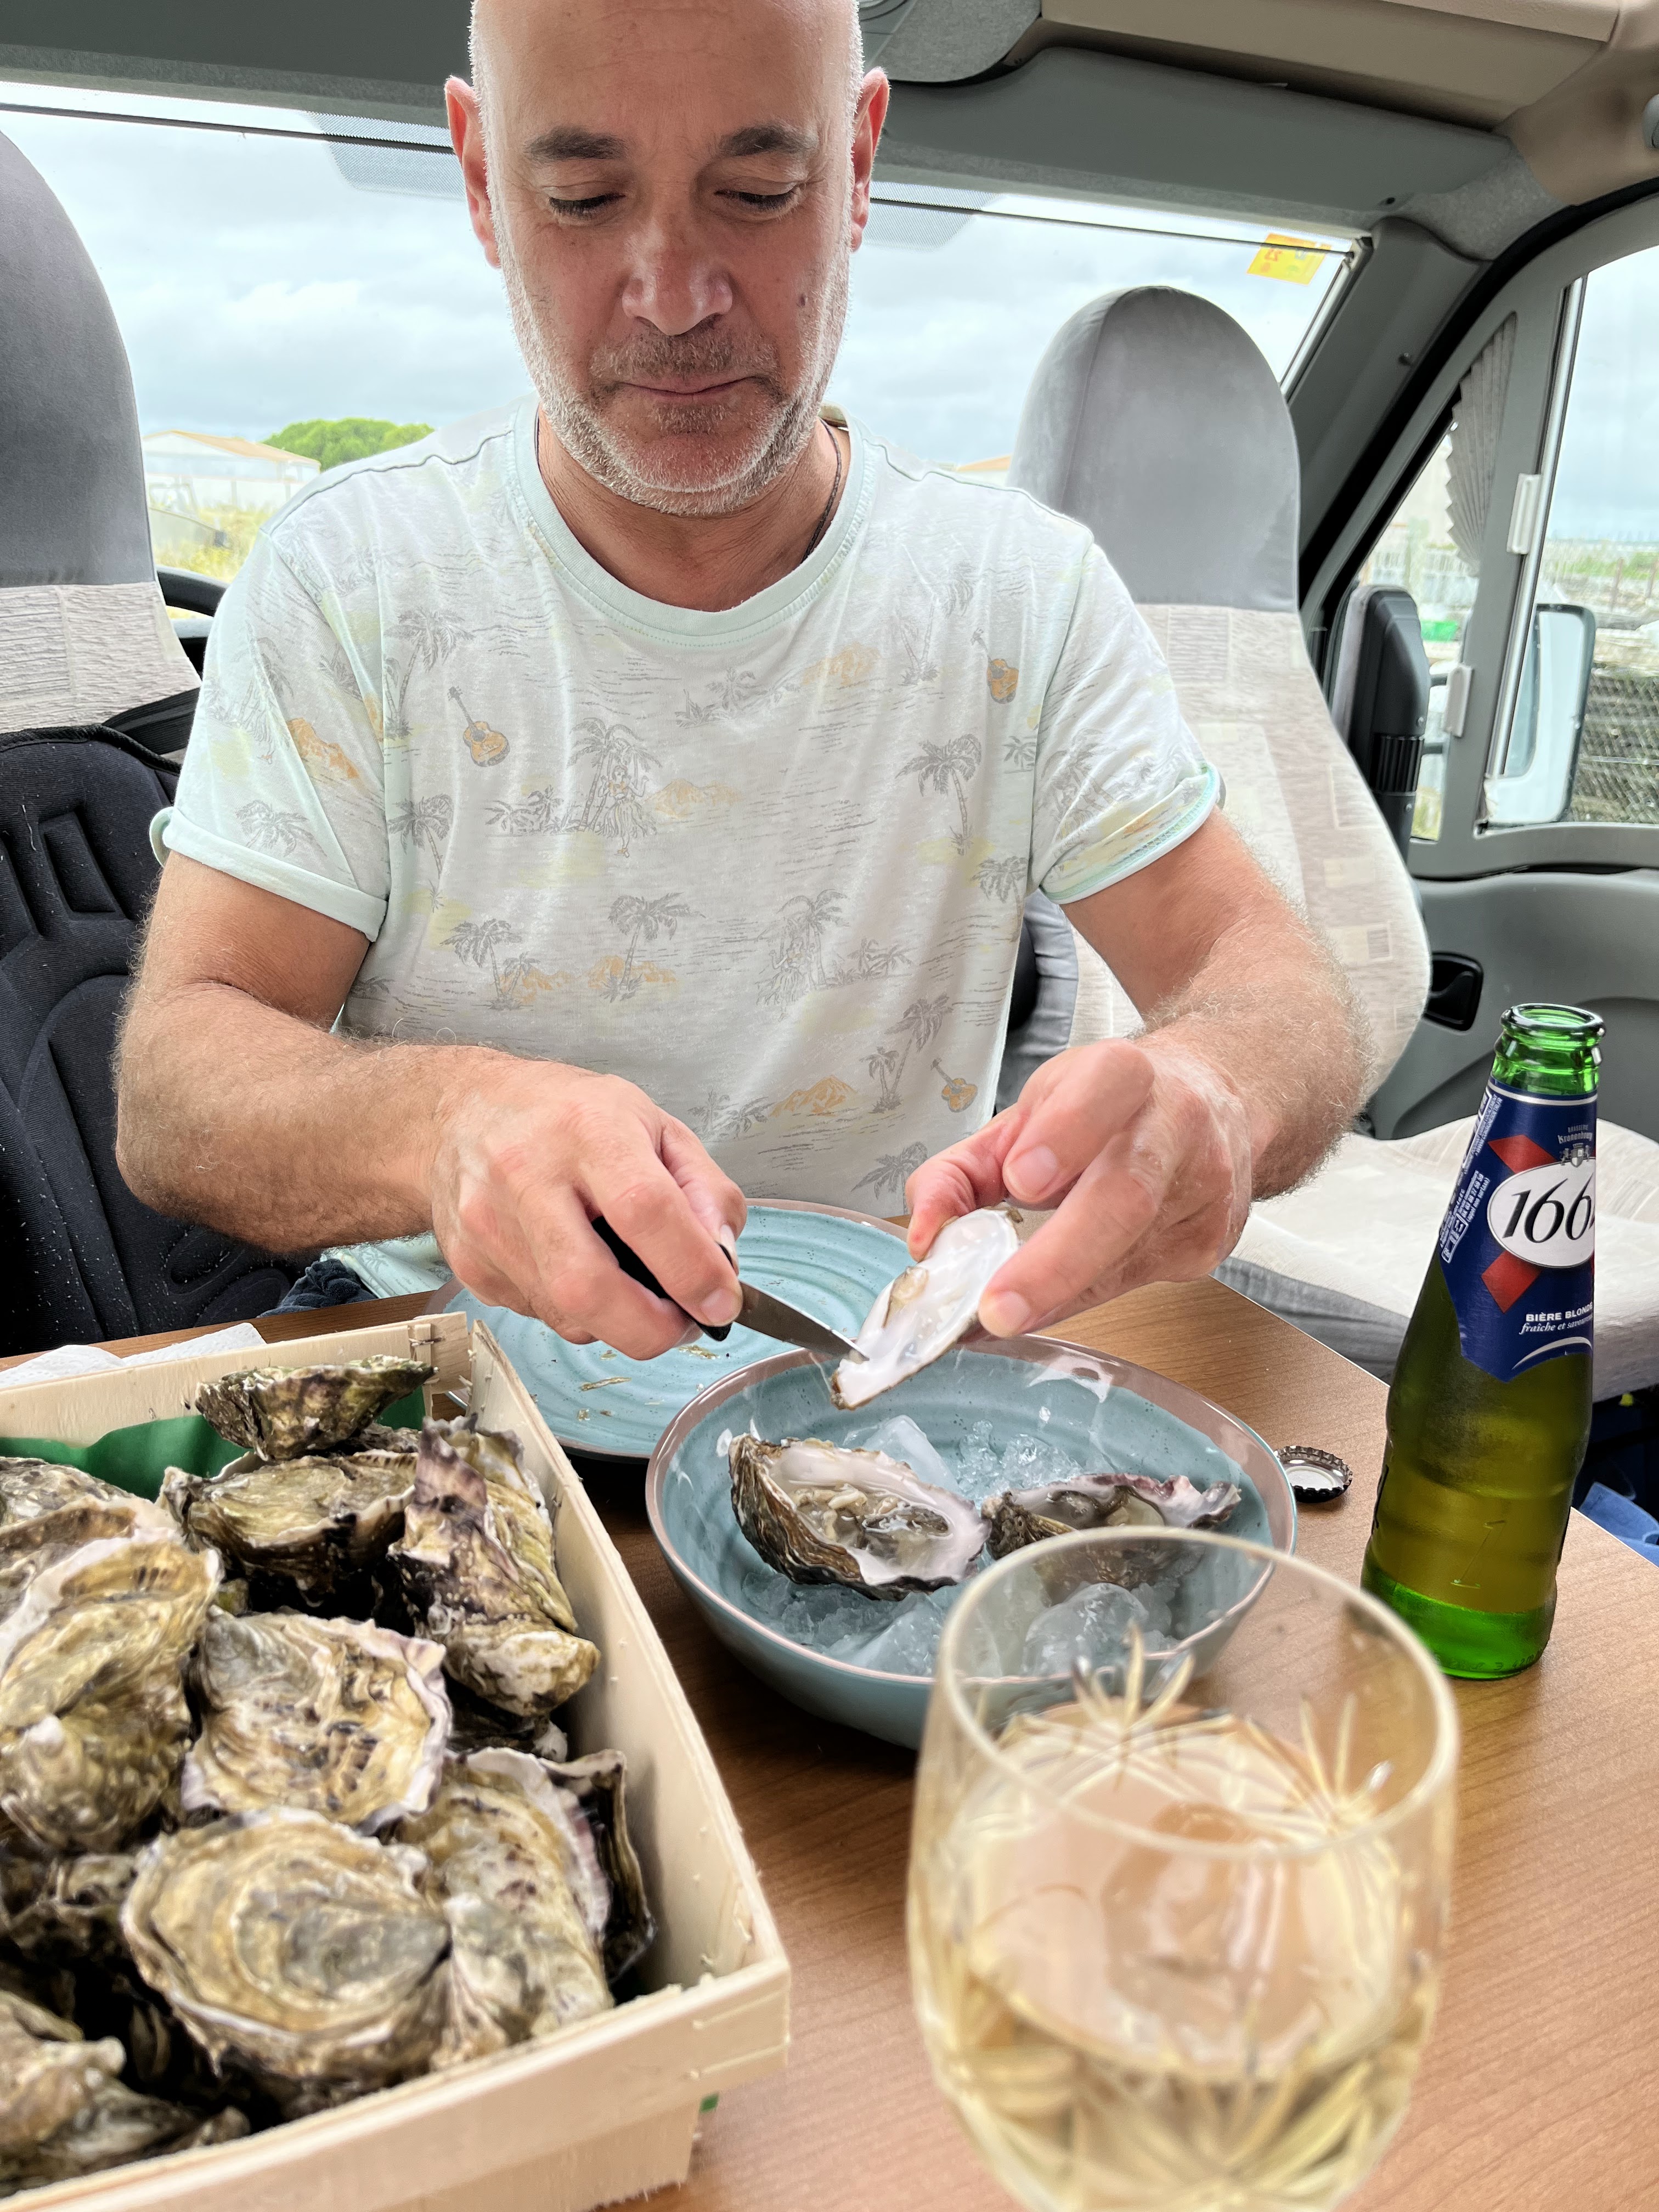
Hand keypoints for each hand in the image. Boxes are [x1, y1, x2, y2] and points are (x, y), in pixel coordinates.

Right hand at [427, 1057, 744, 1358]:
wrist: (464, 1112)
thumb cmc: (567, 1115)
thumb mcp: (655, 1125)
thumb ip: (705, 1189)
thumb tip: (723, 1258)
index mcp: (588, 1128)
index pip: (645, 1211)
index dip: (691, 1270)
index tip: (721, 1301)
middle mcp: (526, 1174)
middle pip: (588, 1287)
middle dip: (651, 1329)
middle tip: (683, 1323)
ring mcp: (488, 1224)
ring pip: (566, 1315)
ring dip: (617, 1322)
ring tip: (633, 1287)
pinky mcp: (467, 1264)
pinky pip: (539, 1315)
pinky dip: (577, 1312)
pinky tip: (580, 1269)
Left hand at [904, 1037, 1253, 1335]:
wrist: (1206, 1105)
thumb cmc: (1103, 1109)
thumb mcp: (1025, 1115)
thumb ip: (962, 1169)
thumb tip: (926, 1236)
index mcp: (1125, 1075)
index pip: (1107, 1088)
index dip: (1067, 1132)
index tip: (1022, 1181)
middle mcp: (1176, 1126)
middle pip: (1127, 1195)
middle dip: (1058, 1259)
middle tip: (998, 1306)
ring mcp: (1201, 1190)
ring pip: (1128, 1256)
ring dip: (1056, 1294)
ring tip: (1002, 1314)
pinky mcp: (1207, 1244)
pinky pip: (1132, 1283)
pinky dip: (1077, 1298)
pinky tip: (1048, 1300)